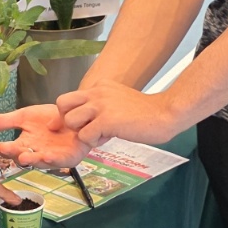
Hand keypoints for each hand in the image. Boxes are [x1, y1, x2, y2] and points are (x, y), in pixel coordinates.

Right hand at [0, 103, 90, 168]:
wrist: (76, 114)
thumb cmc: (49, 118)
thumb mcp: (22, 117)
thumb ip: (0, 122)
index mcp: (25, 145)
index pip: (10, 149)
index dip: (3, 149)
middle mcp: (37, 154)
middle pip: (25, 156)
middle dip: (16, 154)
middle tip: (8, 150)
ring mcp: (53, 157)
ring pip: (41, 161)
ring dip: (33, 159)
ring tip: (25, 156)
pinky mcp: (69, 158)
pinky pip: (61, 161)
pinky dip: (54, 160)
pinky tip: (47, 155)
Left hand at [56, 82, 179, 147]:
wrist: (165, 113)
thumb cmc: (146, 112)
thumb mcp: (118, 100)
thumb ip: (101, 105)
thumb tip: (88, 120)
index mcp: (100, 86)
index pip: (71, 97)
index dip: (73, 112)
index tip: (82, 122)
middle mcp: (97, 92)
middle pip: (62, 104)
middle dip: (68, 120)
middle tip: (84, 128)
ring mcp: (101, 105)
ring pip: (70, 120)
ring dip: (81, 132)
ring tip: (99, 134)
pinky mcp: (107, 120)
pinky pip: (84, 135)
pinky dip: (93, 142)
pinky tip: (108, 138)